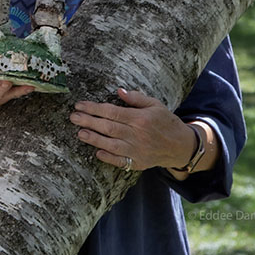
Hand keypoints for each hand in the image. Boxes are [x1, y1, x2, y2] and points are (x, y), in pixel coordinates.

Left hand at [69, 88, 196, 170]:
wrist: (181, 146)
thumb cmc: (165, 121)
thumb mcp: (155, 104)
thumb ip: (136, 98)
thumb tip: (118, 90)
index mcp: (140, 118)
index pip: (112, 112)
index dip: (94, 108)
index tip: (80, 105)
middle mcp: (137, 135)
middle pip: (109, 128)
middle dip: (89, 122)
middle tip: (73, 117)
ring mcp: (137, 151)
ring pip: (111, 145)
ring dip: (94, 139)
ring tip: (80, 133)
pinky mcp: (138, 163)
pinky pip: (121, 162)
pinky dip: (108, 157)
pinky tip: (96, 152)